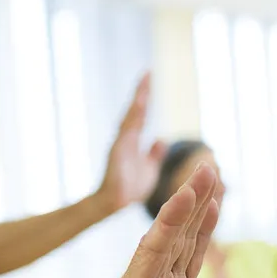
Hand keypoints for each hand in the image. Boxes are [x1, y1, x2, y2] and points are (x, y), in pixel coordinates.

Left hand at [81, 163, 222, 277]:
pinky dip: (203, 229)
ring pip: (183, 238)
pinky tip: (213, 206)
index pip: (152, 253)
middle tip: (204, 167)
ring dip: (196, 206)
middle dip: (187, 202)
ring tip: (210, 173)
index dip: (168, 224)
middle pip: (170, 235)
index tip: (181, 195)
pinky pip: (191, 254)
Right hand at [94, 73, 166, 212]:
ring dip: (138, 102)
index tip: (150, 77)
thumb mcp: (149, 169)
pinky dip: (132, 117)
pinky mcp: (117, 152)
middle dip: (141, 93)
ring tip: (145, 84)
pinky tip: (140, 105)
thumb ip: (154, 154)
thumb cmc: (130, 188)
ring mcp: (120, 145)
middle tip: (148, 74)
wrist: (114, 203)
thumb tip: (161, 139)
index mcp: (132, 141)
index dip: (145, 97)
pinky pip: (126, 131)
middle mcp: (125, 139)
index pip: (141, 115)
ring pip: (130, 118)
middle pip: (135, 111)